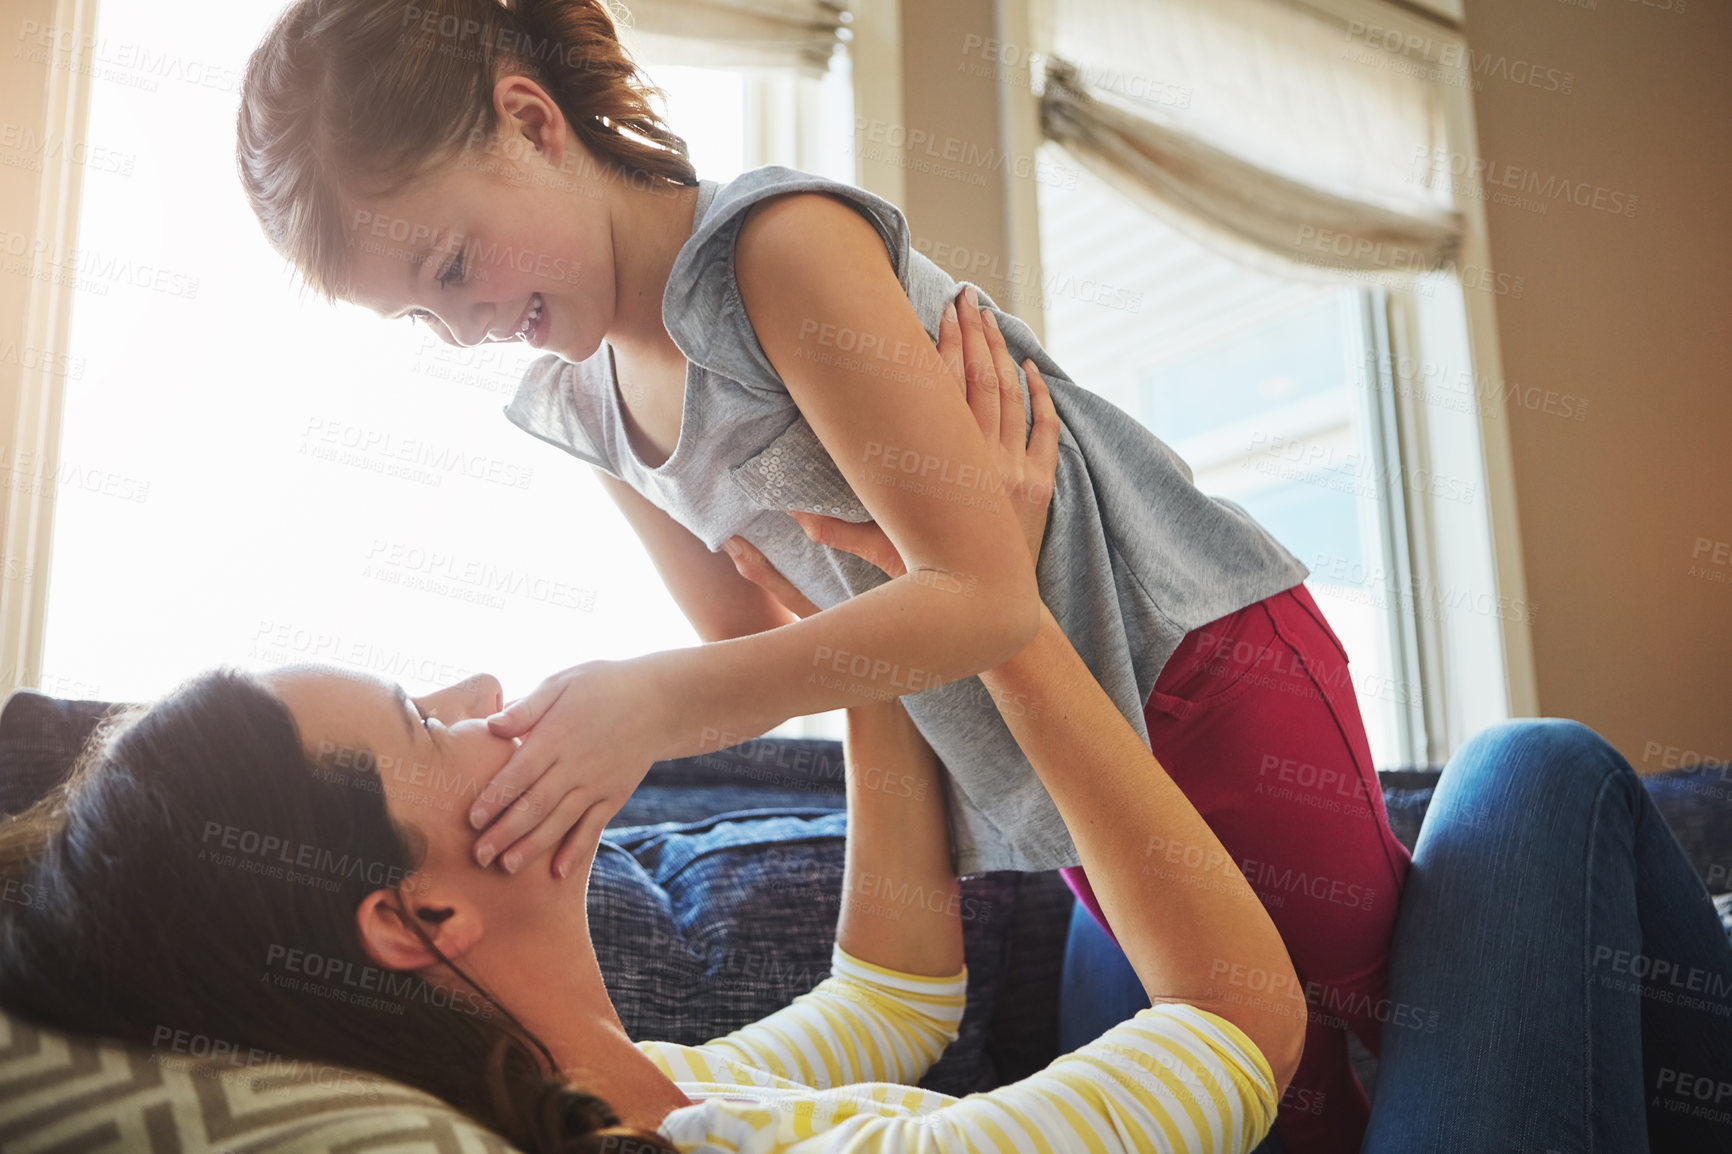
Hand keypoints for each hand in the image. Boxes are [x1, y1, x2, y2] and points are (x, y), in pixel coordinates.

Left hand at [473, 659, 666, 877]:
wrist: (658, 700)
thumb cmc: (602, 686)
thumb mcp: (562, 682)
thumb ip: (527, 707)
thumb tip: (491, 726)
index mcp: (557, 736)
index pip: (519, 774)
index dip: (494, 799)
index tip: (471, 821)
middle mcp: (576, 765)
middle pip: (535, 805)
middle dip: (504, 832)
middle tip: (478, 856)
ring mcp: (597, 784)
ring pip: (560, 821)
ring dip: (532, 846)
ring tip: (507, 867)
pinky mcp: (614, 796)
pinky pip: (593, 827)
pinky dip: (575, 850)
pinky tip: (558, 872)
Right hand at [726, 286, 1058, 583]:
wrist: (991, 609)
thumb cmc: (930, 582)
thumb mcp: (881, 555)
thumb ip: (838, 532)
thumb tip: (792, 518)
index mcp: (945, 468)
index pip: (944, 391)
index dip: (942, 348)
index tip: (939, 313)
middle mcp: (984, 462)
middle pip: (981, 380)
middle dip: (974, 333)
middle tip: (966, 298)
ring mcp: (1015, 471)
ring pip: (1012, 397)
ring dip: (1003, 353)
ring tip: (991, 318)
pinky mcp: (1040, 485)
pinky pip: (1044, 430)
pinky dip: (1041, 397)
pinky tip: (1032, 369)